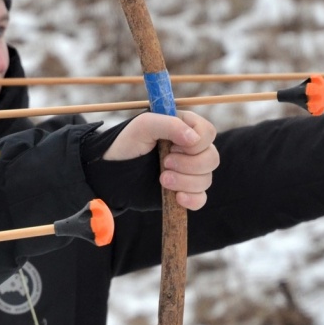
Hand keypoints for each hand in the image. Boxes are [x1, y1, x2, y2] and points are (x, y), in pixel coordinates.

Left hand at [103, 110, 219, 210]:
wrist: (111, 173)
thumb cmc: (126, 144)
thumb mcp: (143, 126)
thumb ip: (170, 125)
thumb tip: (195, 139)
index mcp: (184, 128)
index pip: (208, 133)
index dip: (196, 143)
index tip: (173, 146)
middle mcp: (190, 149)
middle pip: (212, 158)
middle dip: (189, 164)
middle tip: (165, 163)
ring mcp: (188, 171)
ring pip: (206, 179)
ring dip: (185, 181)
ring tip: (161, 179)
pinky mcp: (183, 191)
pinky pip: (201, 198)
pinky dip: (192, 199)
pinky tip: (177, 198)